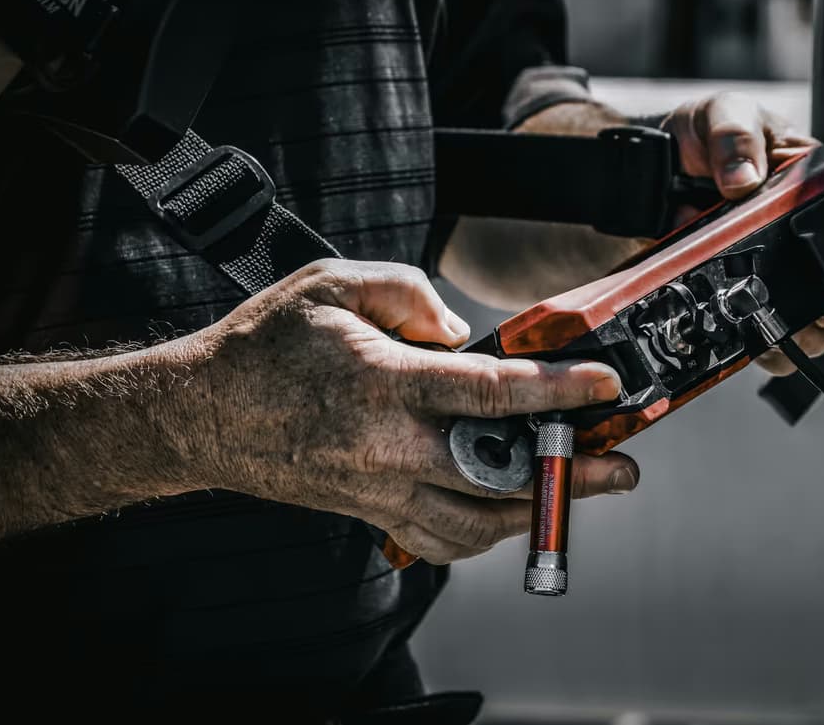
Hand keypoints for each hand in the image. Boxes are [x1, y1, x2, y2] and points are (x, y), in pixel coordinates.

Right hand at [198, 259, 639, 563]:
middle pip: (498, 475)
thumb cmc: (266, 346)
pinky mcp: (369, 512)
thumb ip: (408, 294)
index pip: (489, 392)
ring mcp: (378, 490)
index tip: (604, 384)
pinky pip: (439, 539)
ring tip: (576, 490)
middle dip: (569, 474)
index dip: (556, 390)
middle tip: (619, 466)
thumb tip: (460, 333)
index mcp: (384, 384)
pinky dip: (484, 532)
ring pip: (475, 524)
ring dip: (535, 511)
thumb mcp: (332, 284)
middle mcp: (386, 448)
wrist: (203, 414)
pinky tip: (508, 511)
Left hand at [660, 92, 823, 374]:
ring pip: (823, 321)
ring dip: (811, 334)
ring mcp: (783, 269)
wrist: (643, 173)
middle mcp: (810, 229)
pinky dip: (766, 348)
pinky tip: (752, 343)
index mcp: (817, 179)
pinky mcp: (750, 299)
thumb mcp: (718, 115)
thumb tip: (743, 180)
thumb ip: (734, 134)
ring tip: (785, 332)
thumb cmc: (696, 137)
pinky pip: (774, 340)